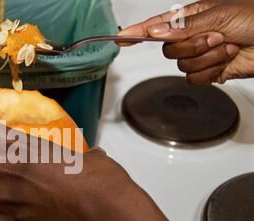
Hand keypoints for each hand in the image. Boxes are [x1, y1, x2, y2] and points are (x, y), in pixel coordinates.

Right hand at [119, 0, 253, 84]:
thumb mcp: (218, 15)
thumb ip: (183, 26)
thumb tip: (155, 31)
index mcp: (191, 18)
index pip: (157, 25)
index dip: (137, 32)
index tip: (120, 37)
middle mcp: (193, 36)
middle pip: (168, 50)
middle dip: (192, 46)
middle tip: (214, 37)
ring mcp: (200, 55)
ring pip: (182, 65)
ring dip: (207, 57)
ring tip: (226, 46)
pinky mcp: (209, 71)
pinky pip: (195, 78)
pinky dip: (212, 70)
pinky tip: (226, 59)